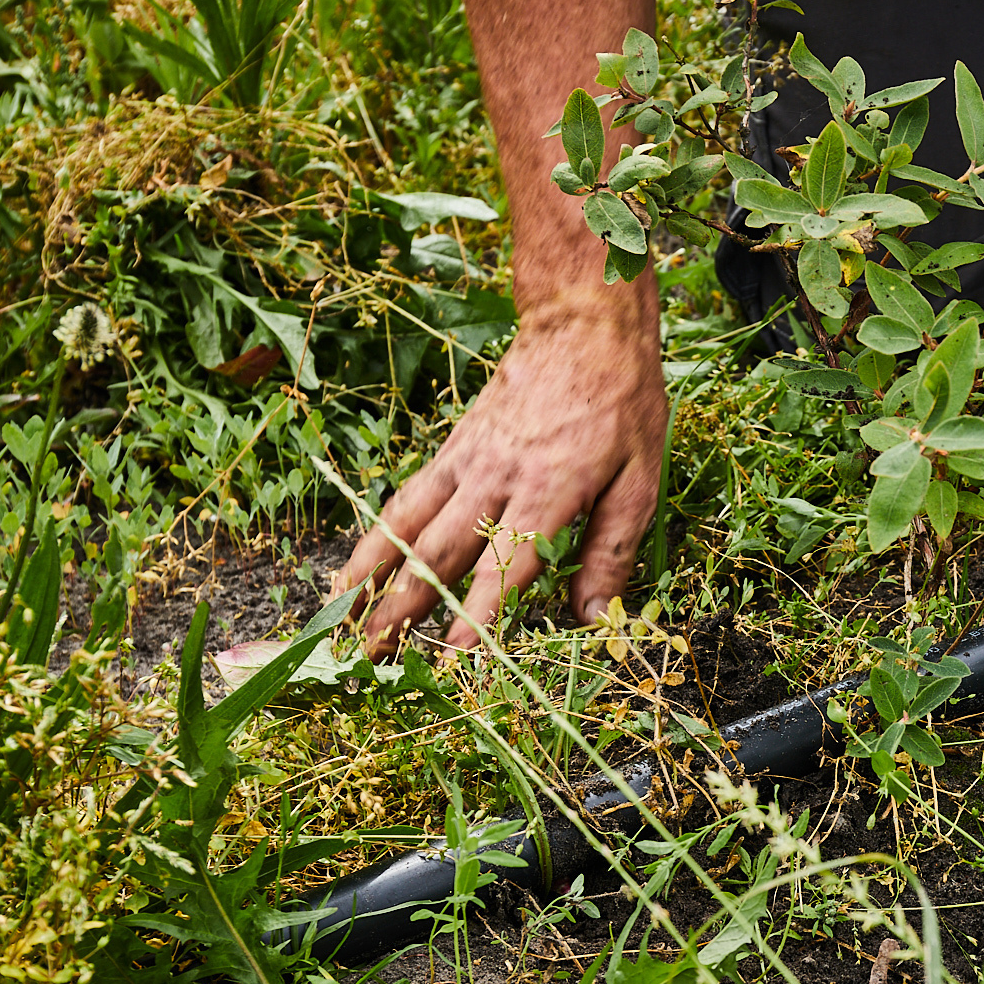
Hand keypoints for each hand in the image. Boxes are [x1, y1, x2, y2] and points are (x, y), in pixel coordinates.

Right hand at [334, 298, 665, 655]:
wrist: (582, 328)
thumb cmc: (622, 405)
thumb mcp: (640, 479)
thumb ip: (612, 550)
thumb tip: (595, 616)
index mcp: (550, 490)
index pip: (508, 562)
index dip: (481, 610)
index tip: (456, 651)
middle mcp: (497, 479)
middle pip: (441, 552)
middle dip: (405, 608)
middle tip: (374, 655)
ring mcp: (466, 462)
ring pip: (409, 527)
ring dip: (372, 577)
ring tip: (343, 621)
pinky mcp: (451, 450)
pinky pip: (406, 500)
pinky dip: (375, 538)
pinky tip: (354, 569)